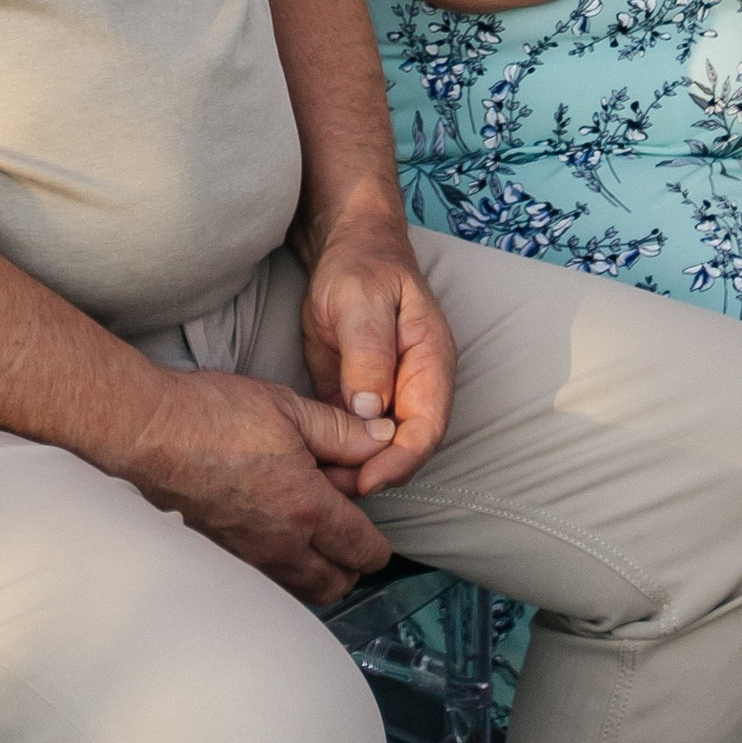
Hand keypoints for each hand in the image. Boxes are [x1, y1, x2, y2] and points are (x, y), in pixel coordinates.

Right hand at [119, 372, 396, 605]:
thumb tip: (384, 440)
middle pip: (337, 585)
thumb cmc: (214, 415)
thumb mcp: (289, 408)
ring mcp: (249, 557)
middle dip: (351, 562)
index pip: (365, 551)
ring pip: (302, 590)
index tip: (370, 519)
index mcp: (307, 508)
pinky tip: (272, 528)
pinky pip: (267, 580)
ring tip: (307, 525)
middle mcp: (281, 545)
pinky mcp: (222, 557)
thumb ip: (343, 432)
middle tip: (343, 523)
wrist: (148, 432)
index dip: (378, 541)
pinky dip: (282, 567)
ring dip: (316, 569)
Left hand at [299, 205, 456, 503]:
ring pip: (378, 451)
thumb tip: (372, 408)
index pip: (427, 429)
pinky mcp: (358, 401)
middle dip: (373, 475)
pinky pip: (354, 439)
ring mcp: (388, 397)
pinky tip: (310, 467)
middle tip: (331, 491)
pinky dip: (336, 456)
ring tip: (316, 485)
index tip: (367, 481)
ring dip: (352, 471)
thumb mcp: (362, 300)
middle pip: (405, 449)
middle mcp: (415, 388)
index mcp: (431, 364)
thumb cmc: (362, 266)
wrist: (346, 251)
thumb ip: (370, 352)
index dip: (401, 461)